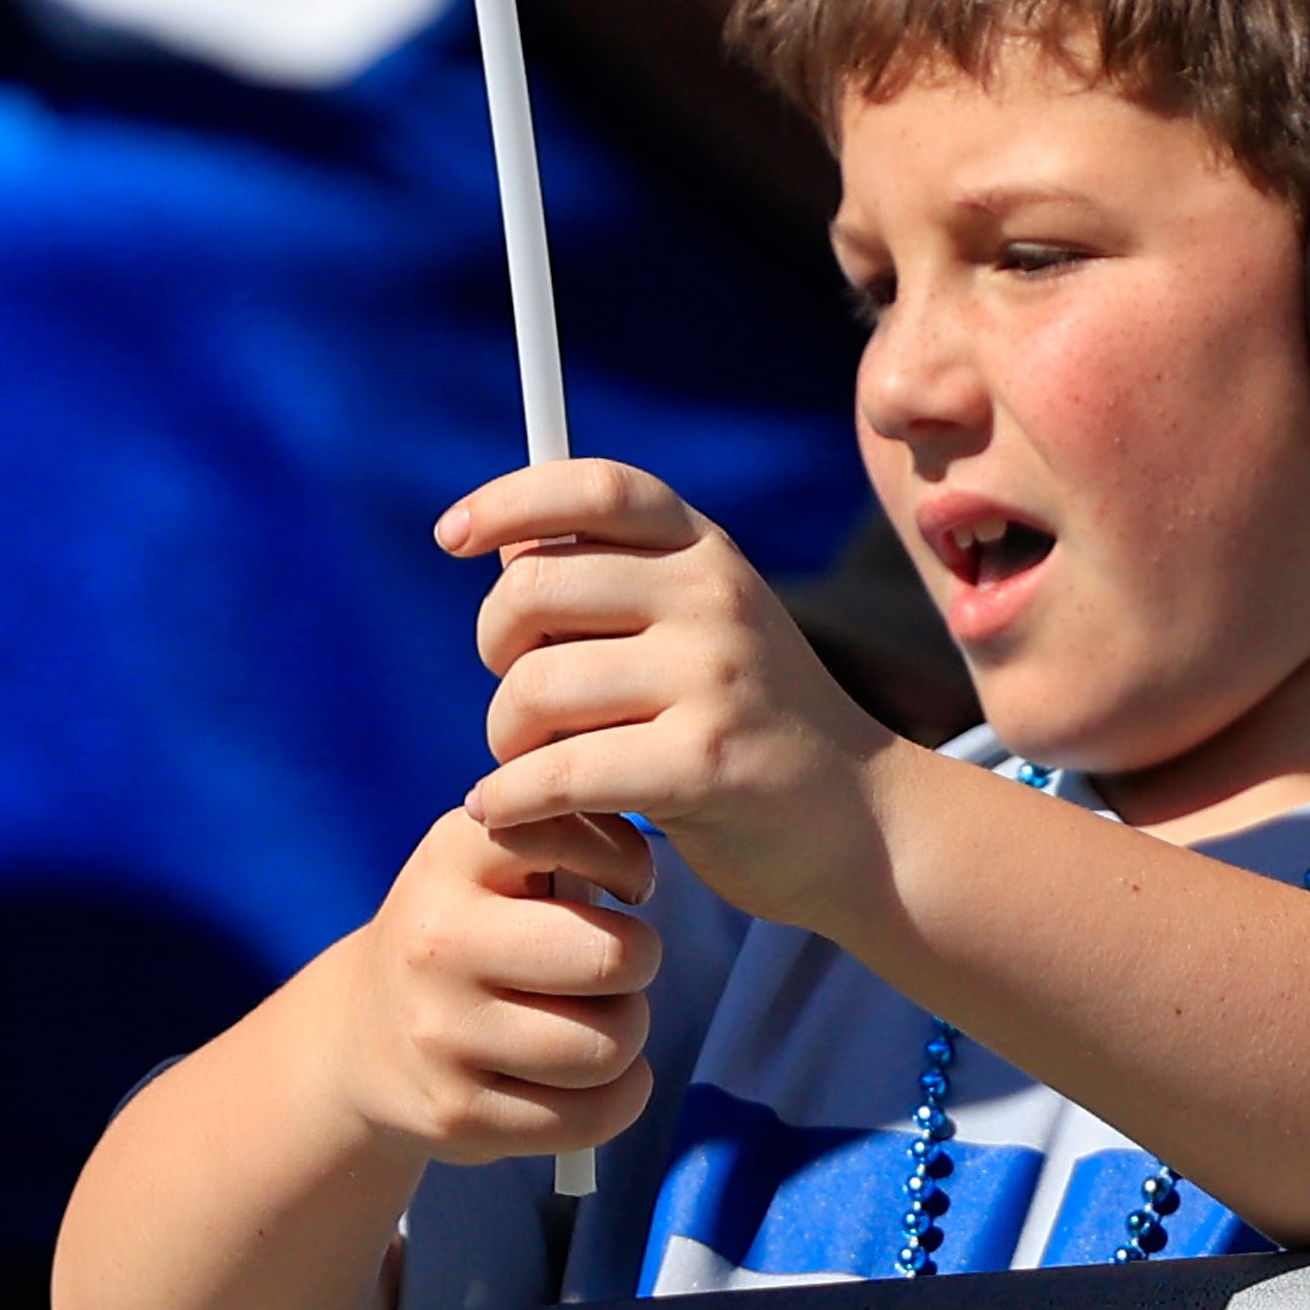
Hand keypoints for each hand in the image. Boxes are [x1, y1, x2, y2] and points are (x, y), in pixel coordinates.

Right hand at [325, 801, 659, 1164]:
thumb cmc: (462, 937)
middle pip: (611, 959)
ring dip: (626, 1037)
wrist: (361, 1036)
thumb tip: (641, 862)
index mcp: (450, 859)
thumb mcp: (487, 862)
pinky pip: (587, 1118)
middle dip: (637, 965)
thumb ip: (565, 833)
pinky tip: (594, 1079)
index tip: (625, 890)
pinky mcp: (459, 1113)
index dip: (626, 864)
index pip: (568, 837)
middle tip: (614, 967)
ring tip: (597, 1021)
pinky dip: (617, 1100)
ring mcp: (442, 1034)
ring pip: (609, 1046)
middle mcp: (438, 942)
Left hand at [446, 459, 908, 941]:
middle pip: (532, 591)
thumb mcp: (700, 626)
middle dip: (495, 652)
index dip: (508, 501)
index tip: (450, 537)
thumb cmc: (749, 722)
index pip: (594, 487)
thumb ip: (611, 583)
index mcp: (705, 551)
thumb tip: (502, 542)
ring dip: (504, 741)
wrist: (860, 822)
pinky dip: (511, 800)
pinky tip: (504, 813)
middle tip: (515, 702)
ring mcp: (713, 677)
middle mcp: (712, 597)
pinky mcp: (704, 764)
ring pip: (534, 690)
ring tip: (527, 766)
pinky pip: (559, 773)